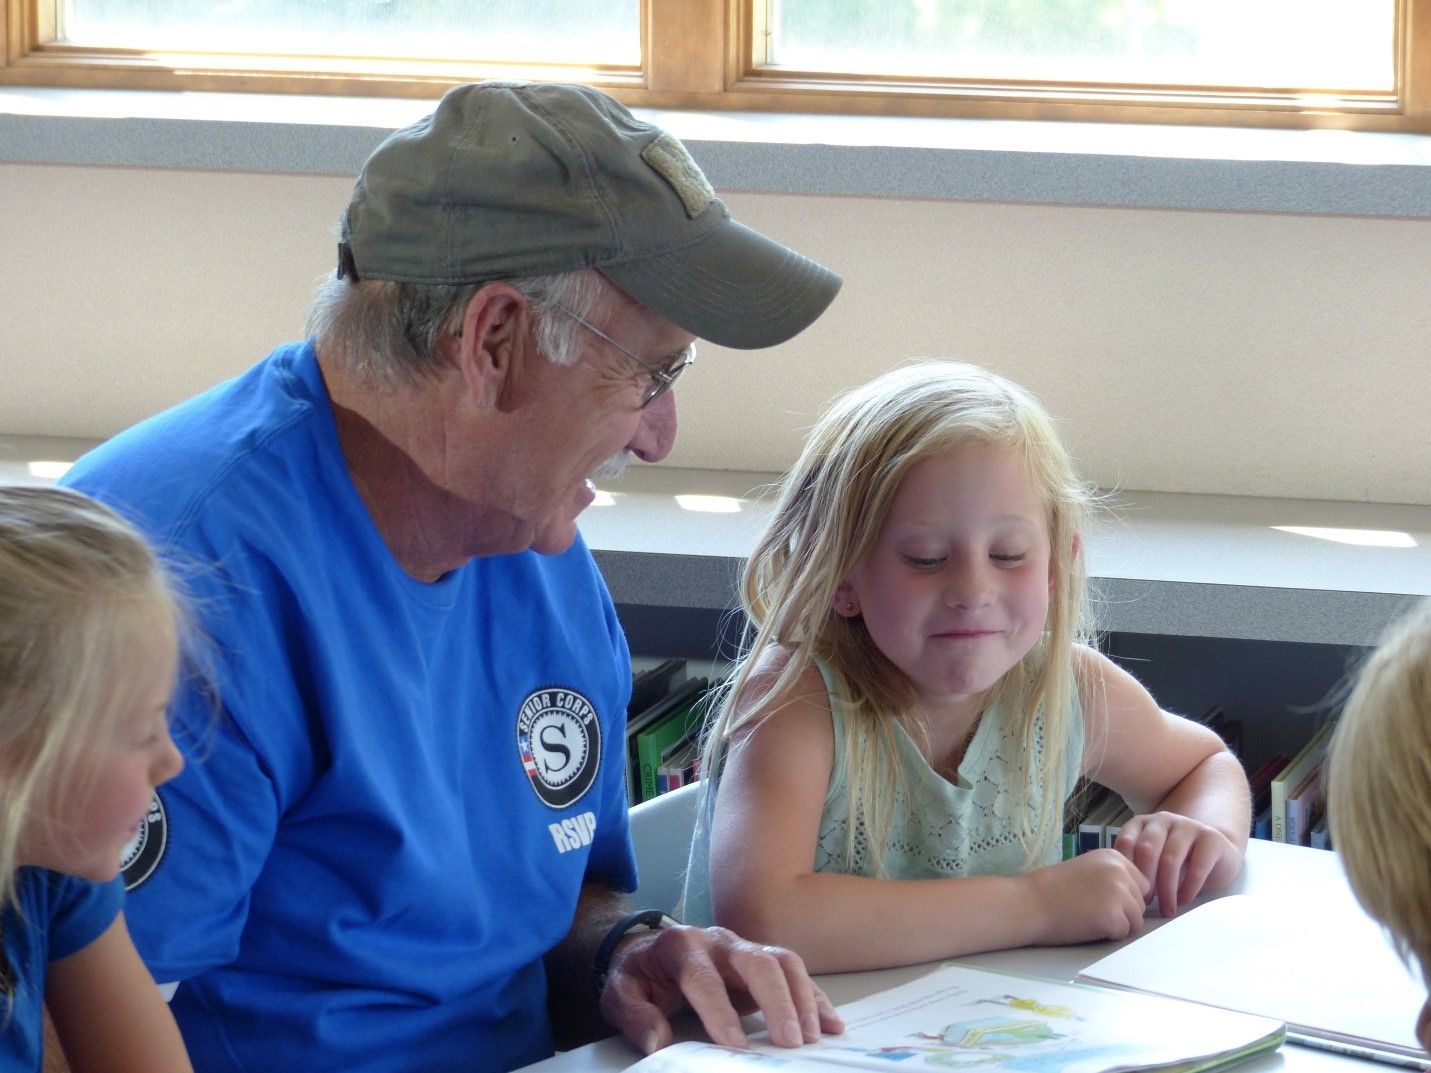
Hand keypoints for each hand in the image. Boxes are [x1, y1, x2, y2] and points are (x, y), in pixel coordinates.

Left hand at [599, 924, 843, 1055]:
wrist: (648, 950)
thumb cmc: (638, 975)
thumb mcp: (620, 993)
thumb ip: (634, 1016)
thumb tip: (658, 1041)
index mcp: (681, 947)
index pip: (703, 978)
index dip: (720, 1012)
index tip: (735, 1046)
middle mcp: (718, 941)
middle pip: (756, 962)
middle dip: (776, 1001)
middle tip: (791, 1042)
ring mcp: (743, 948)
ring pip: (782, 962)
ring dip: (802, 998)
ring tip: (815, 1036)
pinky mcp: (760, 961)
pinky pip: (793, 972)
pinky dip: (814, 997)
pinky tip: (830, 1023)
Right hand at [1025, 848, 1149, 945]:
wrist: (1029, 903)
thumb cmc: (1052, 890)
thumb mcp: (1087, 869)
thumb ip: (1112, 876)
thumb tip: (1137, 896)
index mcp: (1114, 856)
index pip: (1141, 884)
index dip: (1124, 897)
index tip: (1100, 899)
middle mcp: (1120, 871)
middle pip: (1141, 903)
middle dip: (1123, 912)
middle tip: (1092, 909)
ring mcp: (1119, 893)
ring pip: (1136, 920)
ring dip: (1117, 925)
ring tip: (1089, 917)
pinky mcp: (1114, 916)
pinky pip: (1124, 934)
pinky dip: (1107, 935)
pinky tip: (1086, 924)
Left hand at [1112, 810, 1240, 916]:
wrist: (1217, 852)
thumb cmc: (1177, 860)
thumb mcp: (1152, 859)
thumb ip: (1135, 865)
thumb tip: (1120, 893)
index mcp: (1142, 823)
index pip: (1125, 843)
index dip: (1126, 870)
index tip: (1130, 893)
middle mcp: (1163, 819)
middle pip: (1146, 850)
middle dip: (1145, 881)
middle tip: (1146, 905)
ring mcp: (1188, 826)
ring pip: (1170, 859)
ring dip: (1166, 890)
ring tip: (1167, 909)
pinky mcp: (1212, 838)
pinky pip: (1197, 867)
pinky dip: (1188, 889)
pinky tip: (1184, 901)